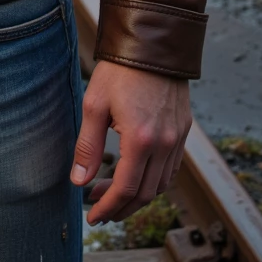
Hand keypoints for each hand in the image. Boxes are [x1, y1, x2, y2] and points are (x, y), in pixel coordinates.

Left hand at [71, 59, 190, 224]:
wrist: (152, 44)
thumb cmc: (120, 71)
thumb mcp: (94, 104)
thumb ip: (87, 146)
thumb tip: (78, 182)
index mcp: (141, 140)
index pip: (125, 189)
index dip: (108, 207)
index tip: (93, 217)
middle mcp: (165, 144)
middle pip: (145, 194)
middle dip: (121, 207)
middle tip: (99, 210)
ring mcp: (177, 138)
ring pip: (161, 185)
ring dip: (137, 197)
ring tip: (113, 194)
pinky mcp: (183, 130)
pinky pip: (171, 169)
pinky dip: (154, 181)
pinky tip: (136, 176)